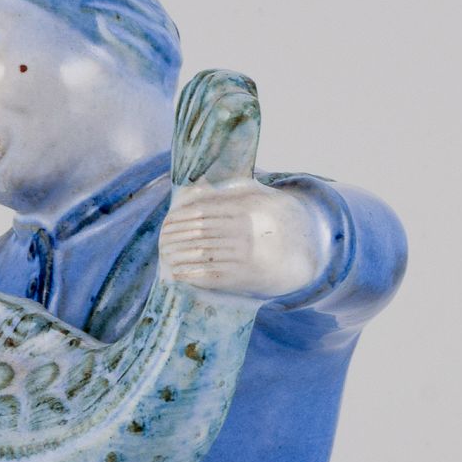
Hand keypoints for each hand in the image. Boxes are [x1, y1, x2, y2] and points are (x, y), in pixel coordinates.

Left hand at [158, 177, 333, 298]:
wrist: (300, 252)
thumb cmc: (271, 220)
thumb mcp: (258, 196)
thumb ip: (229, 190)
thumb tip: (194, 186)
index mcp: (245, 208)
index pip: (202, 212)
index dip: (180, 218)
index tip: (166, 223)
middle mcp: (244, 231)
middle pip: (198, 233)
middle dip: (175, 238)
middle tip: (162, 241)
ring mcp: (243, 254)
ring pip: (202, 254)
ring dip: (179, 256)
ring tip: (166, 256)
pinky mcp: (243, 275)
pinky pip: (211, 274)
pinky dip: (190, 274)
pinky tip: (178, 273)